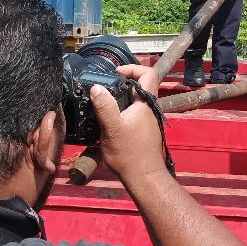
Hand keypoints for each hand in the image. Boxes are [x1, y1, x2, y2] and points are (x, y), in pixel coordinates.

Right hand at [91, 64, 168, 182]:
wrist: (143, 177)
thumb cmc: (130, 154)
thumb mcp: (113, 128)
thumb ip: (105, 107)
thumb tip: (96, 87)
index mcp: (146, 103)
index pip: (148, 74)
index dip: (133, 68)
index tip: (116, 73)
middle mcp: (150, 108)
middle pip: (140, 85)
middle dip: (122, 82)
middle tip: (104, 86)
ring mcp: (147, 120)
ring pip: (135, 99)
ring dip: (120, 96)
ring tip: (102, 101)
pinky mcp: (142, 130)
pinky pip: (132, 112)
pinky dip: (121, 109)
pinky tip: (107, 118)